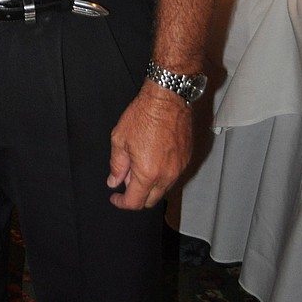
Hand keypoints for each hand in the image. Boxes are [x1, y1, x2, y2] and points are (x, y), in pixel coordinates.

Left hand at [107, 80, 192, 209]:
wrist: (167, 99)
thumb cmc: (143, 115)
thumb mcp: (120, 139)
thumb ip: (117, 165)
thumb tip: (114, 181)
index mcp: (148, 173)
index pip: (135, 202)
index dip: (121, 203)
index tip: (115, 197)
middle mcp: (167, 175)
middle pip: (151, 201)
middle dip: (136, 196)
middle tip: (125, 179)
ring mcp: (179, 168)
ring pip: (163, 189)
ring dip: (150, 186)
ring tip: (138, 165)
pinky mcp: (186, 159)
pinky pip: (173, 176)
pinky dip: (161, 176)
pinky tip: (152, 160)